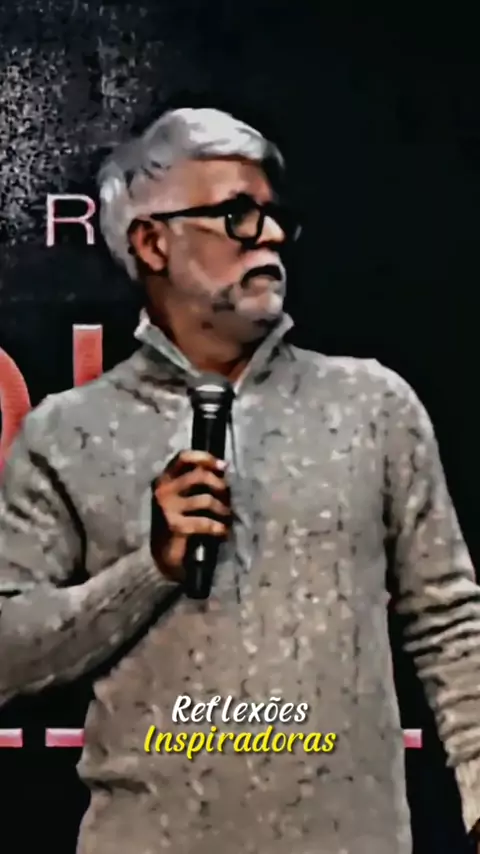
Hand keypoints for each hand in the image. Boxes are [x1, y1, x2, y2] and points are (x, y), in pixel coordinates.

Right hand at [151, 450, 230, 580]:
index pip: (184, 457)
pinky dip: (219, 527)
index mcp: (164, 478)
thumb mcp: (183, 496)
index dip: (205, 458)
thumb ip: (196, 481)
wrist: (164, 555)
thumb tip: (223, 468)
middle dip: (220, 485)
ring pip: (206, 499)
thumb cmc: (178, 521)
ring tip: (227, 516)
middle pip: (199, 475)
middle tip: (228, 498)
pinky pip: (206, 522)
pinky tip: (223, 532)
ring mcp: (167, 508)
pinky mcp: (175, 526)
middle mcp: (163, 489)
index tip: (223, 466)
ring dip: (223, 508)